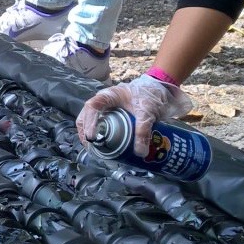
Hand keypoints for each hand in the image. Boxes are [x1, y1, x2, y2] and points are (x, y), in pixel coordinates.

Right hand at [76, 74, 193, 156]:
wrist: (158, 91)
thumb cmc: (149, 95)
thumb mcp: (147, 112)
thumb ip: (143, 130)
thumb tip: (139, 153)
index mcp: (109, 95)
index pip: (92, 107)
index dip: (89, 122)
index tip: (92, 137)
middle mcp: (103, 101)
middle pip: (86, 114)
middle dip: (84, 131)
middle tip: (91, 147)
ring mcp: (106, 108)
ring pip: (89, 120)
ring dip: (89, 134)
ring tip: (95, 150)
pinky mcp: (111, 116)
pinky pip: (100, 125)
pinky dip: (98, 135)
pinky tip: (103, 147)